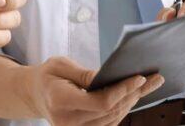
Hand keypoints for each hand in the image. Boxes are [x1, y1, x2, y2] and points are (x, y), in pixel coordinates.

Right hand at [20, 57, 163, 124]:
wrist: (35, 95)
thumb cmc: (48, 76)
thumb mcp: (60, 65)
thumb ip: (83, 73)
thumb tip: (107, 77)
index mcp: (60, 100)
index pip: (100, 102)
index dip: (122, 91)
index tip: (138, 78)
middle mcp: (67, 121)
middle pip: (110, 111)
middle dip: (132, 94)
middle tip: (150, 80)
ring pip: (113, 119)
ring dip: (130, 103)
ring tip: (146, 86)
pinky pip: (109, 124)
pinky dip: (122, 110)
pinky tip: (132, 97)